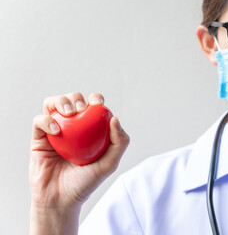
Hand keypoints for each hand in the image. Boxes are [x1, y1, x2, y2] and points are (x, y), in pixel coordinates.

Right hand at [29, 92, 128, 233]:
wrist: (61, 199)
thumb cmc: (86, 182)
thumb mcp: (109, 164)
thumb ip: (119, 143)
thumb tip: (115, 118)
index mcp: (89, 129)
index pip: (92, 107)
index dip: (95, 98)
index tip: (98, 103)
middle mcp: (72, 127)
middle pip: (72, 100)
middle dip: (76, 98)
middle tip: (81, 109)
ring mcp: (55, 130)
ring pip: (54, 104)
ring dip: (61, 101)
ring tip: (69, 113)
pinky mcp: (39, 137)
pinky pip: (39, 120)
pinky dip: (46, 120)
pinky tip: (56, 130)